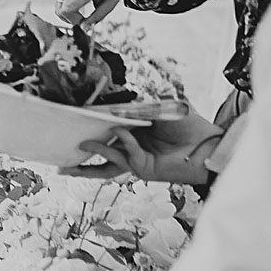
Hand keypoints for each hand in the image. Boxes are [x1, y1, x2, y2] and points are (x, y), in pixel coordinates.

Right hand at [54, 0, 130, 27]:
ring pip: (58, 8)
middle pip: (63, 9)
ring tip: (79, 17)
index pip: (75, 1)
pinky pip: (58, 4)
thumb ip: (96, 17)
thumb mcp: (110, 4)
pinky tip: (74, 11)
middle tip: (83, 20)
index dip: (73, 16)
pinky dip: (64, 12)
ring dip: (66, 17)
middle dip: (71, 20)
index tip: (82, 22)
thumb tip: (83, 29)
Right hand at [60, 112, 223, 183]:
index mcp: (135, 136)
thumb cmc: (189, 127)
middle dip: (81, 160)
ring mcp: (136, 161)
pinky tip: (118, 131)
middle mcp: (132, 150)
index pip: (108, 132)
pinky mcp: (143, 168)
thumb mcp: (160, 109)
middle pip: (102, 156)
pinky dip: (122, 141)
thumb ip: (140, 107)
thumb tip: (118, 102)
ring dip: (93, 153)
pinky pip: (127, 152)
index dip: (92, 129)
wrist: (208, 145)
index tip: (76, 123)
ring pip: (107, 161)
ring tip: (79, 148)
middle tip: (61, 158)